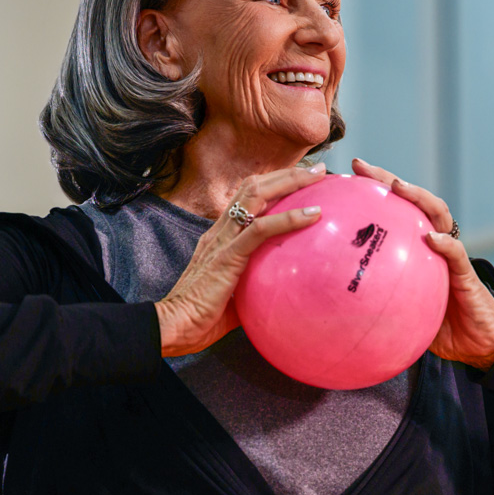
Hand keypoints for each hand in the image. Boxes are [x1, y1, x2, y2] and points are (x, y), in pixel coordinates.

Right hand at [155, 166, 325, 356]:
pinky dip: (289, 218)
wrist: (175, 325)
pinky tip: (314, 214)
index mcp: (221, 236)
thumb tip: (282, 293)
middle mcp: (221, 230)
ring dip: (290, 181)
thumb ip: (255, 283)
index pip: (247, 198)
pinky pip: (262, 229)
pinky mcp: (228, 255)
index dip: (274, 184)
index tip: (302, 180)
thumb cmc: (202, 317)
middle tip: (318, 169)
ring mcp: (223, 239)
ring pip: (257, 196)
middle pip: (254, 187)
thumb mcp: (235, 294)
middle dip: (287, 173)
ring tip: (318, 176)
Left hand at [351, 158, 493, 369]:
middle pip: (413, 201)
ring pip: (437, 214)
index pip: (394, 213)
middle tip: (362, 168)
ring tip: (399, 187)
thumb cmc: (439, 327)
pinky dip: (444, 243)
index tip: (344, 178)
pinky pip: (455, 254)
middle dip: (389, 179)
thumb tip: (334, 306)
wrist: (477, 342)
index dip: (372, 194)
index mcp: (417, 249)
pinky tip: (430, 238)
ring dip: (419, 197)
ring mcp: (451, 254)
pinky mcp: (467, 272)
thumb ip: (377, 302)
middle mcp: (434, 243)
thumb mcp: (401, 313)